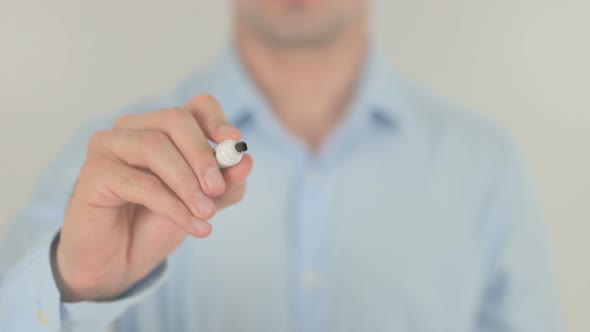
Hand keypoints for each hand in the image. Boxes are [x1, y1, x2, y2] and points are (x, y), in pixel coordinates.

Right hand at [54, 94, 252, 301]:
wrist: (120, 262)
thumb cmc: (158, 223)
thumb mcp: (204, 203)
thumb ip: (226, 184)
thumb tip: (247, 161)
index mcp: (163, 127)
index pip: (196, 105)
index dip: (217, 119)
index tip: (233, 141)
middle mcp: (134, 128)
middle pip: (175, 119)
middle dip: (202, 155)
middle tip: (218, 190)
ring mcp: (109, 146)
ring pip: (155, 147)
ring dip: (187, 184)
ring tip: (206, 214)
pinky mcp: (94, 172)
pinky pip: (140, 182)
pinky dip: (172, 206)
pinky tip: (192, 226)